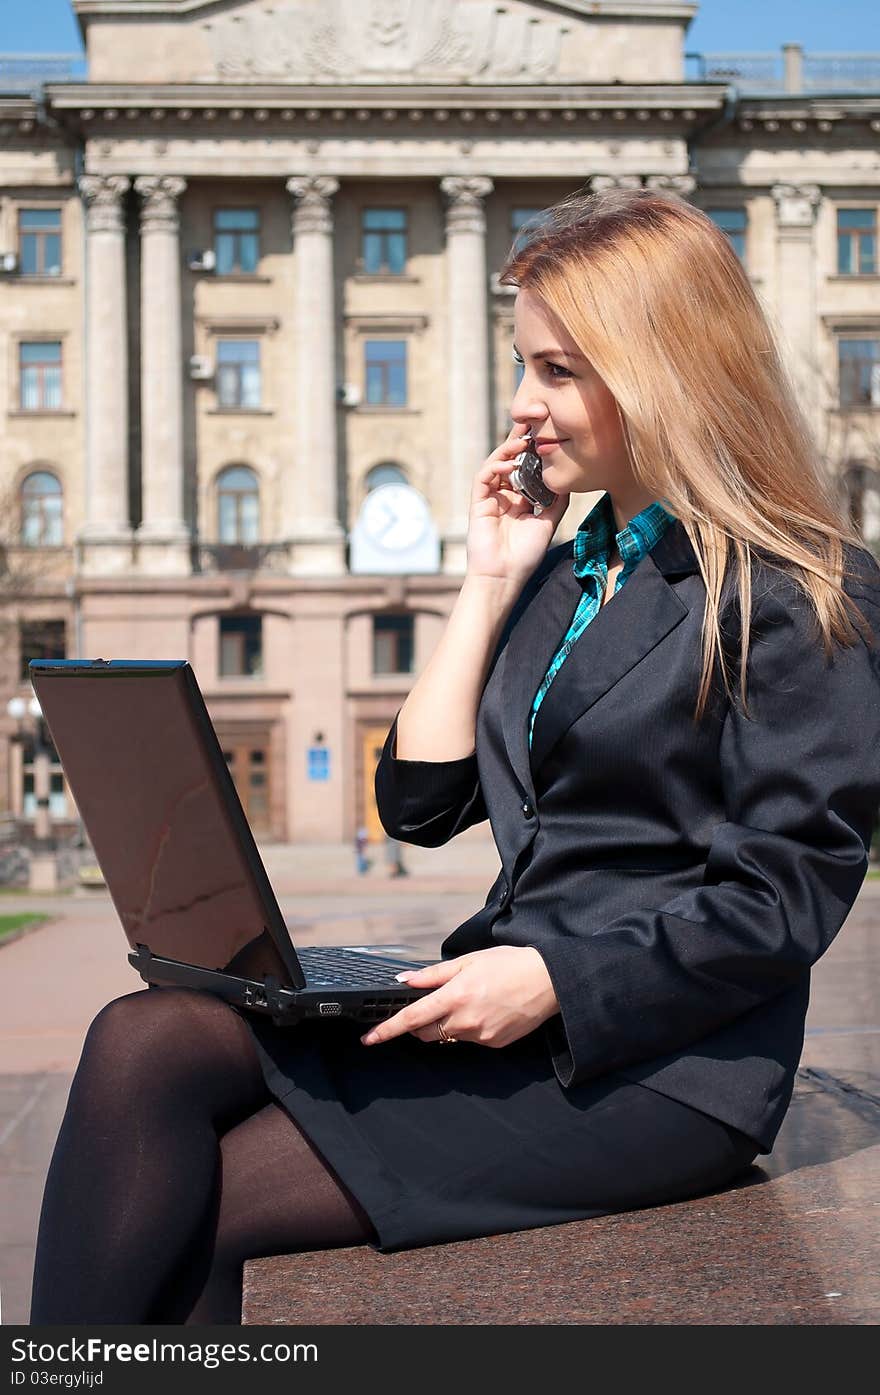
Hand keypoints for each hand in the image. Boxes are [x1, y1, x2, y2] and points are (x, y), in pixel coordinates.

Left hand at [360, 946, 559, 1049]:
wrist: (549, 981)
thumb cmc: (510, 964)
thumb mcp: (469, 961)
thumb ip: (434, 974)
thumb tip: (405, 980)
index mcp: (456, 995)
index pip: (412, 1018)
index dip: (387, 1029)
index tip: (369, 1039)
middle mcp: (466, 1020)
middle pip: (426, 1031)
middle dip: (419, 1023)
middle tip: (432, 1004)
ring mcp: (480, 1035)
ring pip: (448, 1036)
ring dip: (446, 1023)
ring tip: (469, 1000)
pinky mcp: (493, 1044)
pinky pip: (469, 1039)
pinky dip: (468, 1027)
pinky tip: (485, 1010)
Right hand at [466, 424, 570, 587]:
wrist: (504, 576)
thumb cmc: (525, 555)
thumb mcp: (548, 523)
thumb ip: (557, 501)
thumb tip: (569, 478)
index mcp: (520, 500)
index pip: (526, 470)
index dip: (534, 453)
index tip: (547, 437)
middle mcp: (504, 496)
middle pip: (511, 462)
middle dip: (520, 443)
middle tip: (532, 425)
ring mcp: (490, 498)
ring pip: (496, 465)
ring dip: (507, 451)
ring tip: (522, 441)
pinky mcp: (478, 503)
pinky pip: (484, 478)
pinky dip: (495, 467)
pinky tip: (508, 464)